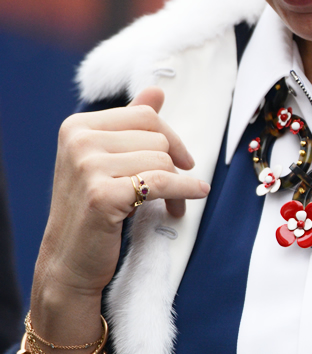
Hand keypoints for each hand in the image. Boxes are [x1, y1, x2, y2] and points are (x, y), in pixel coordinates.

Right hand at [32, 87, 208, 312]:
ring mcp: (87, 167)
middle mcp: (78, 141)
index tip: (183, 161)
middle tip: (175, 193)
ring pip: (162, 162)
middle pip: (157, 140)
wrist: (70, 258)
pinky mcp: (102, 195)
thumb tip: (157, 90)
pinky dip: (185, 191)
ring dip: (178, 187)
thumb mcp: (108, 160)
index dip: (171, 140)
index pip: (146, 117)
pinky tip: (194, 197)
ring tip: (172, 206)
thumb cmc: (94, 208)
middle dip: (174, 167)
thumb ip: (131, 125)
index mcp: (78, 126)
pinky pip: (162, 183)